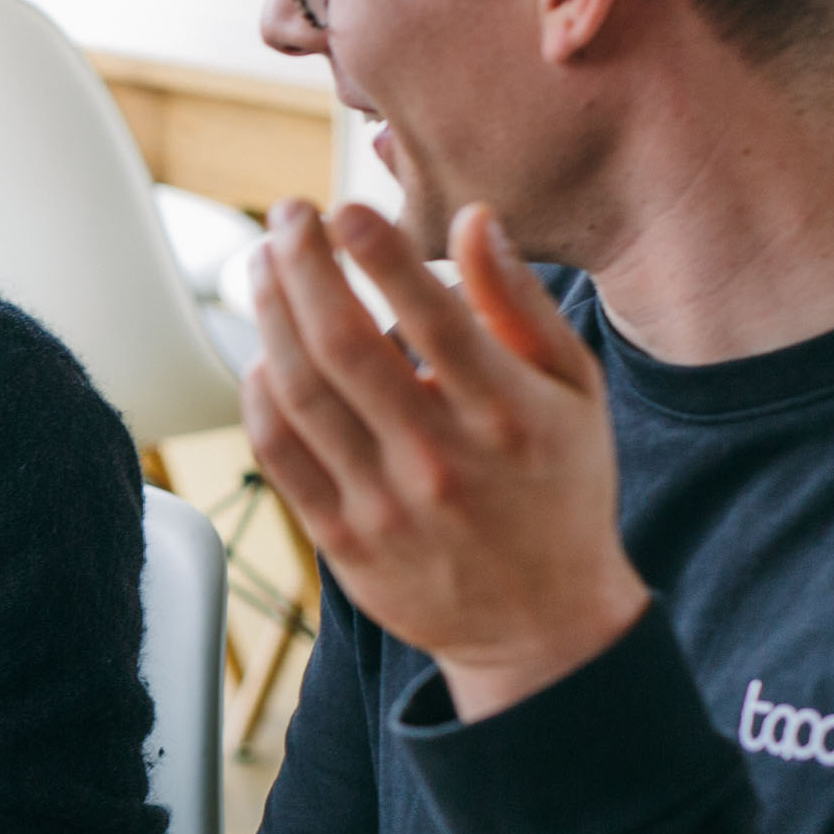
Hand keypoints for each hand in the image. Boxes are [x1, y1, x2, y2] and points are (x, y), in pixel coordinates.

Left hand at [241, 198, 648, 721]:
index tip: (343, 208)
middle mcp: (441, 459)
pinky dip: (260, 394)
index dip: (377, 251)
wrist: (543, 625)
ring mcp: (386, 504)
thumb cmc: (560, 488)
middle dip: (303, 264)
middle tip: (287, 218)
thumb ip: (520, 304)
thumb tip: (472, 220)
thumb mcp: (574, 392)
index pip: (431, 316)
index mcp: (507, 415)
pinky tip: (263, 351)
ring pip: (300, 393)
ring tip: (263, 266)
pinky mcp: (343, 541)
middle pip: (345, 343)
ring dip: (269, 316)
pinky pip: (280, 454)